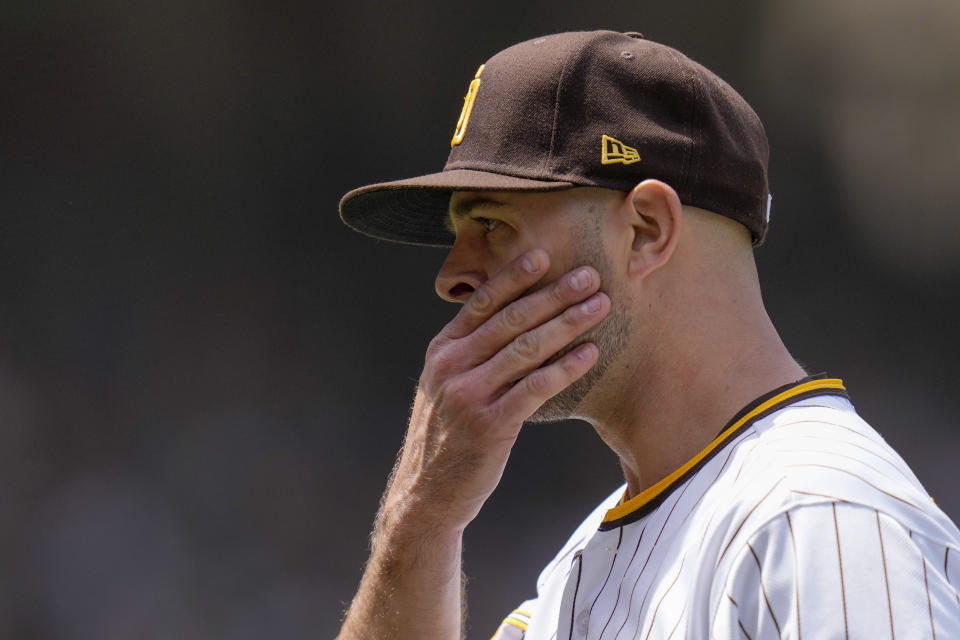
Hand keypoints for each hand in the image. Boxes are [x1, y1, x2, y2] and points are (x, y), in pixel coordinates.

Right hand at [380, 249, 611, 536]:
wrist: (426, 494)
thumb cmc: (447, 436)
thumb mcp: (445, 387)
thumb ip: (470, 354)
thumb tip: (511, 321)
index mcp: (442, 350)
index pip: (481, 303)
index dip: (514, 277)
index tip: (545, 255)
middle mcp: (452, 366)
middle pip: (511, 319)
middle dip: (554, 294)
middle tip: (590, 276)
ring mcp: (469, 394)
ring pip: (526, 348)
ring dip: (567, 323)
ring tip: (599, 306)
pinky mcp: (490, 424)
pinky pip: (535, 388)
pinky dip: (565, 368)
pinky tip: (589, 354)